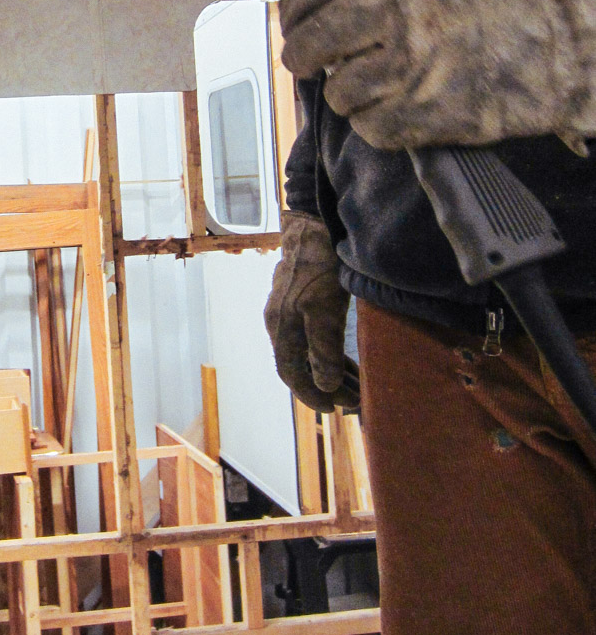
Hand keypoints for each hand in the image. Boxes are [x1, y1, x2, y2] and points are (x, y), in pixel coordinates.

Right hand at [264, 211, 356, 412]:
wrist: (314, 225)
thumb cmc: (320, 266)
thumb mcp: (325, 309)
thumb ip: (323, 348)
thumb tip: (324, 385)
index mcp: (281, 327)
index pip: (291, 373)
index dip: (312, 394)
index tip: (335, 409)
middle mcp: (279, 321)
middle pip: (298, 365)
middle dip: (325, 386)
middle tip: (354, 400)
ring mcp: (287, 309)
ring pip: (306, 351)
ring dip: (329, 370)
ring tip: (356, 384)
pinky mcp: (300, 298)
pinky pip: (311, 336)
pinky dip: (328, 352)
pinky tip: (346, 356)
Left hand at [278, 0, 595, 152]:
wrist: (542, 53)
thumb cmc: (474, 15)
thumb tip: (305, 2)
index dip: (296, 3)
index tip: (291, 17)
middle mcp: (400, 14)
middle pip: (317, 37)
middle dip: (300, 54)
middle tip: (302, 62)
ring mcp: (410, 65)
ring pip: (338, 90)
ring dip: (342, 95)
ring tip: (363, 88)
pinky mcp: (420, 112)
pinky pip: (367, 127)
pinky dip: (372, 124)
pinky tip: (392, 109)